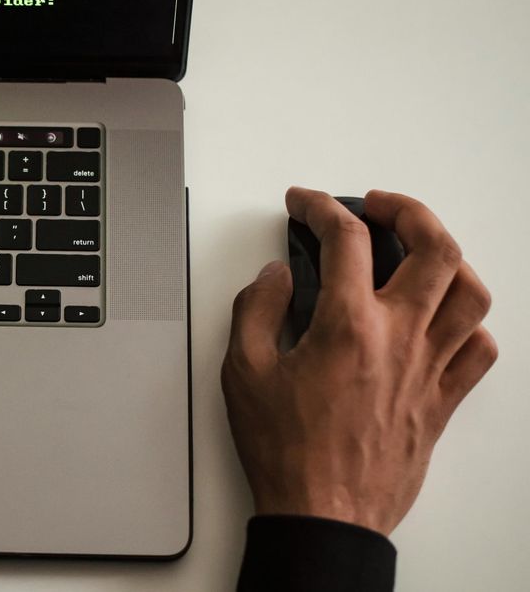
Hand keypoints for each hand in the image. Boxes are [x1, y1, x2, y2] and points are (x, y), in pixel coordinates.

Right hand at [221, 187, 496, 534]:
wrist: (322, 514)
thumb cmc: (286, 451)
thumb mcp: (242, 371)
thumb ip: (255, 310)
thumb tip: (274, 278)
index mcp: (348, 325)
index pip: (346, 238)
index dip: (321, 207)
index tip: (305, 205)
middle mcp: (399, 339)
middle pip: (434, 247)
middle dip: (406, 210)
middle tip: (378, 207)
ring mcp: (428, 369)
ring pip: (470, 293)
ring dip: (448, 259)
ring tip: (419, 252)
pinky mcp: (441, 402)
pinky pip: (478, 350)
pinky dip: (468, 324)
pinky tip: (442, 319)